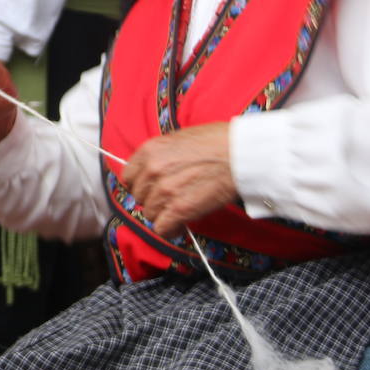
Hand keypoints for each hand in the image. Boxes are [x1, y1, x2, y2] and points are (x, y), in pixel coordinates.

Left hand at [121, 123, 235, 238]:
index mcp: (150, 150)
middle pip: (139, 197)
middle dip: (153, 200)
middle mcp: (152, 170)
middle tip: (171, 200)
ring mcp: (164, 191)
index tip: (151, 189)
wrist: (241, 154)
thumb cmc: (217, 142)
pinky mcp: (179, 209)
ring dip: (163, 216)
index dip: (141, 185)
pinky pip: (162, 229)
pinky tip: (181, 226)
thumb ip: (162, 156)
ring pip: (150, 214)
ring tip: (179, 212)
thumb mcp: (179, 139)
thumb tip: (154, 171)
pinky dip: (171, 230)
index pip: (128, 177)